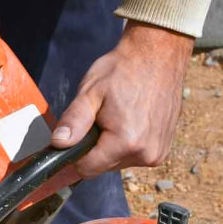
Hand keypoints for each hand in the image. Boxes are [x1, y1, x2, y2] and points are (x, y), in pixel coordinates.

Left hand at [51, 21, 194, 177]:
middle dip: (97, 146)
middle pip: (104, 166)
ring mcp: (158, 153)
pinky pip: (135, 156)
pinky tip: (133, 120)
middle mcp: (145, 154)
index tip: (81, 132)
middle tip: (104, 116)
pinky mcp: (164, 150)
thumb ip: (74, 120)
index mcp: (126, 143)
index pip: (88, 169)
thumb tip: (58, 143)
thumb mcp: (91, 92)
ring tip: (120, 115)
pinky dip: (129, 143)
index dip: (77, 153)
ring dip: (113, 145)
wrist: (158, 55)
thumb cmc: (123, 70)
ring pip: (119, 162)